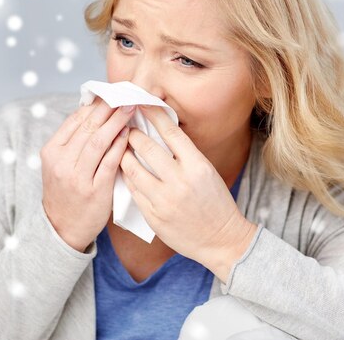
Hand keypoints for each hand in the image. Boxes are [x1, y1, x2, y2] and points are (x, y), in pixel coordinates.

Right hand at [40, 97, 135, 251]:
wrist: (62, 228)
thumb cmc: (66, 191)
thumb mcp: (60, 163)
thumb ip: (74, 140)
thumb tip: (96, 110)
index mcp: (52, 151)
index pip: (75, 120)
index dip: (95, 104)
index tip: (111, 93)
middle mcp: (62, 162)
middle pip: (88, 127)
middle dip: (109, 108)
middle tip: (126, 94)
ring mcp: (77, 177)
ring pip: (98, 141)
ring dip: (116, 122)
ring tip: (130, 108)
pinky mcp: (94, 190)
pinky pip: (110, 162)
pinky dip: (120, 145)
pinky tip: (129, 134)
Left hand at [119, 105, 257, 280]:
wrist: (222, 240)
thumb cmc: (215, 202)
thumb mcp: (207, 172)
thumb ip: (185, 154)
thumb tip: (160, 132)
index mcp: (197, 166)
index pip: (170, 132)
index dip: (153, 114)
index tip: (142, 104)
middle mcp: (180, 181)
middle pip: (147, 148)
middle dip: (133, 134)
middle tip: (126, 128)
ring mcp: (165, 200)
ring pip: (133, 170)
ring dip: (124, 155)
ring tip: (121, 148)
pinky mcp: (153, 217)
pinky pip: (133, 191)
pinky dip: (127, 178)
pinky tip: (125, 171)